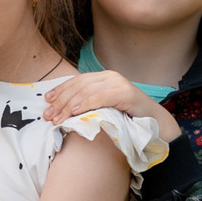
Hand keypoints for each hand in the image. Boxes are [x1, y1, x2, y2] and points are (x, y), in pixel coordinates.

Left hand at [44, 70, 178, 141]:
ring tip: (58, 118)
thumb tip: (62, 110)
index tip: (47, 101)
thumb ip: (88, 104)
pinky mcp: (126, 93)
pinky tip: (75, 113)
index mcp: (103, 78)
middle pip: (79, 85)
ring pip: (87, 91)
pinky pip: (101, 97)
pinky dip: (86, 104)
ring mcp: (119, 83)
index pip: (77, 81)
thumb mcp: (103, 108)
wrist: (155, 123)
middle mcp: (110, 76)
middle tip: (48, 115)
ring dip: (69, 106)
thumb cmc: (127, 118)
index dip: (60, 90)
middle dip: (61, 101)